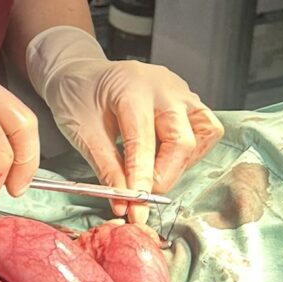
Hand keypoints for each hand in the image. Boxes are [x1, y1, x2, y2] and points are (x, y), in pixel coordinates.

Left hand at [26, 27, 222, 222]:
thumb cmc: (77, 96)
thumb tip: (125, 203)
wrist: (80, 72)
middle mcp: (163, 87)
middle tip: (144, 196)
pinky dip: (189, 151)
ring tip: (157, 174)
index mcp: (131, 89)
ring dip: (184, 162)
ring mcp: (180, 90)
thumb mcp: (82, 133)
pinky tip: (165, 158)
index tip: (136, 208)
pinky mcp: (187, 98)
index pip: (143, 141)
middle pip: (183, 139)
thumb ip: (107, 169)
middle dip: (166, 175)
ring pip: (205, 132)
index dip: (142, 179)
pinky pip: (204, 128)